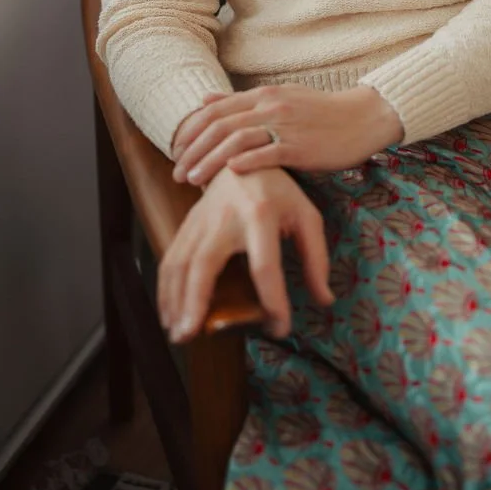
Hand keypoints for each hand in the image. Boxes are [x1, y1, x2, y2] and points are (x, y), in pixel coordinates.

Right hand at [157, 164, 333, 342]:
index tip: (279, 328)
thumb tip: (324, 300)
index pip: (265, 265)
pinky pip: (171, 257)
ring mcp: (201, 219)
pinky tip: (169, 312)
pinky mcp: (187, 223)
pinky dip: (165, 288)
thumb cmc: (279, 191)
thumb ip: (316, 258)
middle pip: (205, 264)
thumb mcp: (306, 216)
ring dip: (174, 300)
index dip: (273, 301)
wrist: (243, 154)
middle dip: (195, 301)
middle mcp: (225, 217)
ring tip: (178, 333)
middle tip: (191, 335)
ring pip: (180, 262)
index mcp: (261, 214)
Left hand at [170, 84, 402, 187]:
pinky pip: (269, 152)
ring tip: (193, 179)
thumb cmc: (320, 112)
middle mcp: (269, 106)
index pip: (215, 110)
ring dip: (211, 160)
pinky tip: (230, 174)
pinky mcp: (301, 146)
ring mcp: (285, 125)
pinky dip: (247, 162)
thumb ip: (241, 101)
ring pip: (237, 139)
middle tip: (177, 172)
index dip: (191, 131)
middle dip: (194, 149)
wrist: (361, 118)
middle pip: (220, 125)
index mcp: (262, 95)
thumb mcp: (279, 99)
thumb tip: (205, 99)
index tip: (175, 152)